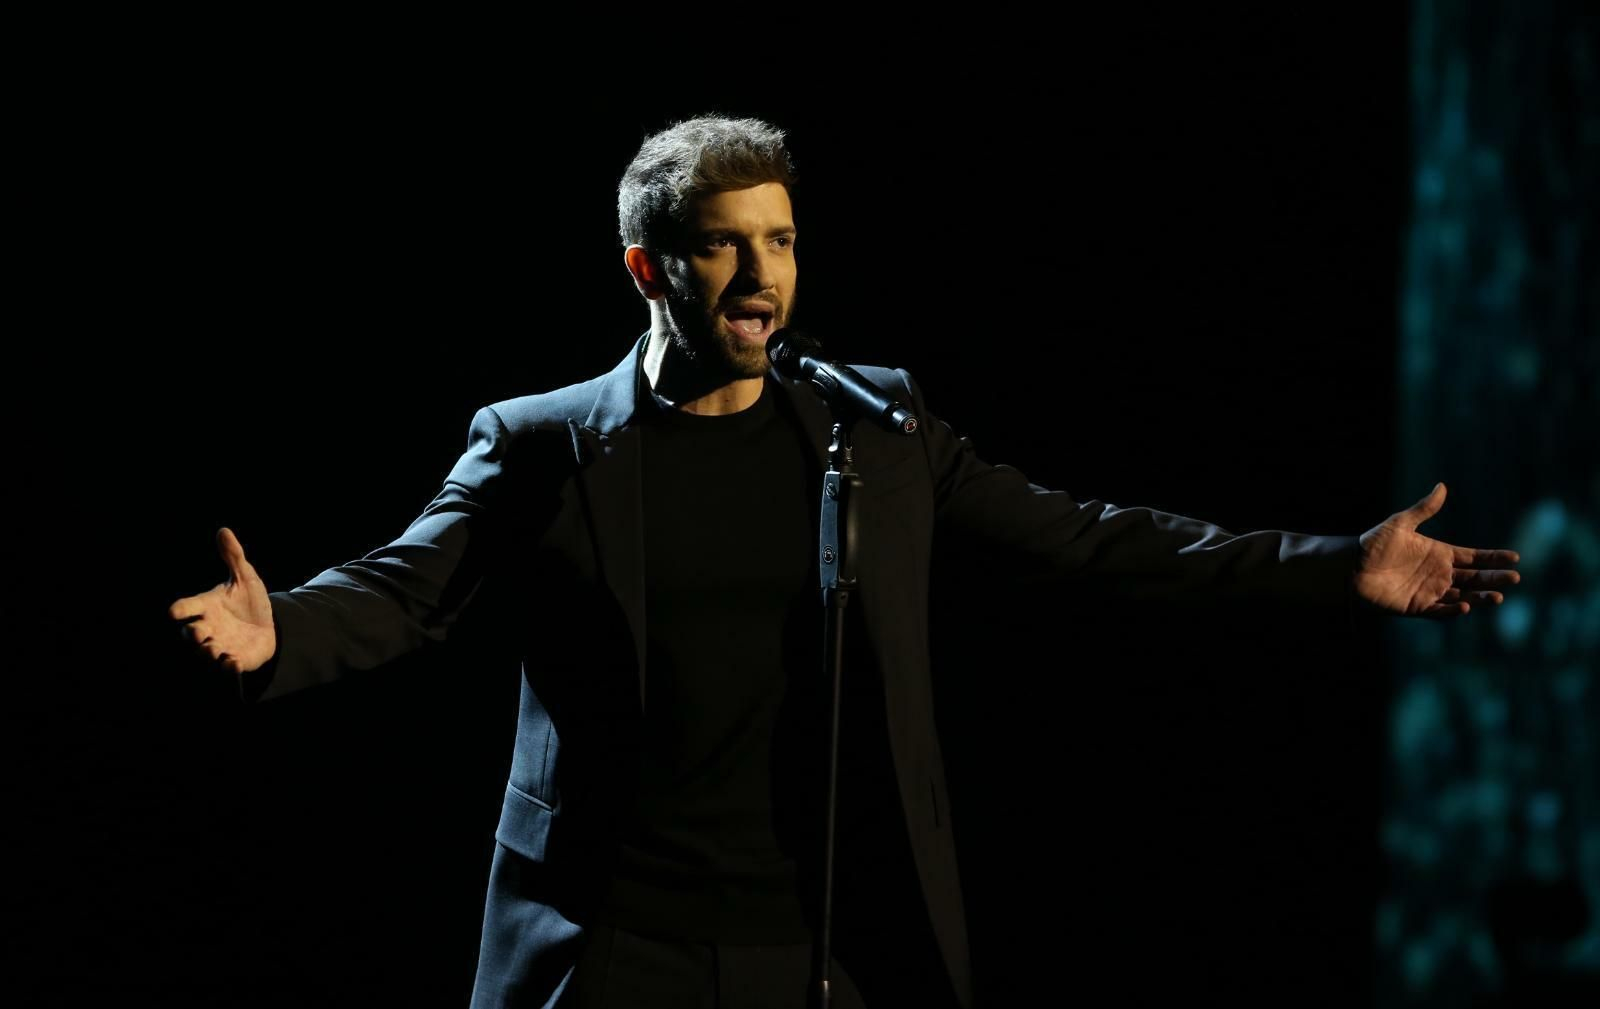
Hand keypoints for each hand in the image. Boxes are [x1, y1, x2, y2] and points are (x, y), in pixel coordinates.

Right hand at [168, 527, 276, 673]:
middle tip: (198, 632)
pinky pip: (227, 668)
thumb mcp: (245, 577)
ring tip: (213, 649)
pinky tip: (233, 663)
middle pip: (191, 634)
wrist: (269, 626)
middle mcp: (209, 628)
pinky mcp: (235, 660)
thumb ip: (233, 557)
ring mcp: (220, 646)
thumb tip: (224, 531)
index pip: (187, 607)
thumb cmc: (249, 601)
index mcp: (207, 606)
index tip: (173, 611)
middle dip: (192, 634)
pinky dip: (228, 667)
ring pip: (206, 653)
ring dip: (208, 652)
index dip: (180, 609)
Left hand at [1353, 482, 1521, 617]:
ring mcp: (1430, 591)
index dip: (1493, 558)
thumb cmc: (1373, 544)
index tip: (1514, 558)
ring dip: (1481, 597)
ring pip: (1464, 596)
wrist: (1350, 567)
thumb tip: (1442, 486)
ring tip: (1497, 597)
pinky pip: (1441, 611)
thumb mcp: (1400, 524)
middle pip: (1475, 577)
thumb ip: (1423, 510)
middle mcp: (1439, 573)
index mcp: (1439, 553)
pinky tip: (1466, 606)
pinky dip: (1454, 610)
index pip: (1474, 557)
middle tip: (1514, 578)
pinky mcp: (1418, 607)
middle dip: (1495, 578)